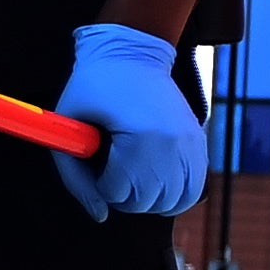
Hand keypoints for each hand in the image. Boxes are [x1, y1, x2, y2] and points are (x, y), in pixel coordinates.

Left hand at [51, 23, 205, 220]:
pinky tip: (155, 179)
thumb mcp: (69, 126)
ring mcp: (191, 143)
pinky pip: (194, 190)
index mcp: (139, 136)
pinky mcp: (200, 143)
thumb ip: (75, 176)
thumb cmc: (93, 88)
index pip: (119, 192)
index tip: (95, 163)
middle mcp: (173, 143)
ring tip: (133, 174)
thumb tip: (99, 216)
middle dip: (123, 194)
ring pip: (173, 202)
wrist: (131, 53)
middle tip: (112, 168)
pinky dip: (174, 194)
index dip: (100, 185)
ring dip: (149, 198)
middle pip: (147, 201)